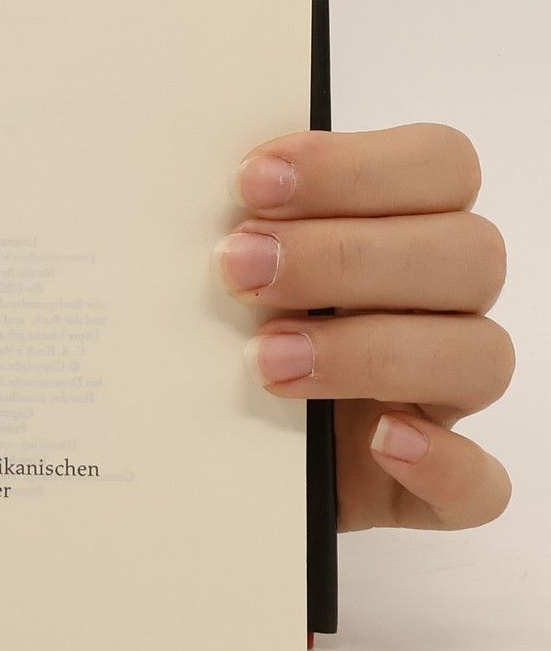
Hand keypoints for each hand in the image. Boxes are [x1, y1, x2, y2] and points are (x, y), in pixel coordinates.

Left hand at [217, 124, 512, 529]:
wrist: (187, 447)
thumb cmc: (204, 329)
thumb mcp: (204, 267)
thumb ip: (221, 219)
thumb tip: (171, 176)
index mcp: (398, 225)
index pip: (439, 163)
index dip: (356, 165)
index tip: (251, 182)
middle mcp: (436, 303)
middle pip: (468, 252)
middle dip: (345, 255)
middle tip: (238, 270)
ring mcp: (441, 395)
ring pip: (480, 354)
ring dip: (371, 350)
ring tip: (266, 360)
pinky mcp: (427, 487)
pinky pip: (480, 483)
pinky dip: (441, 463)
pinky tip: (378, 442)